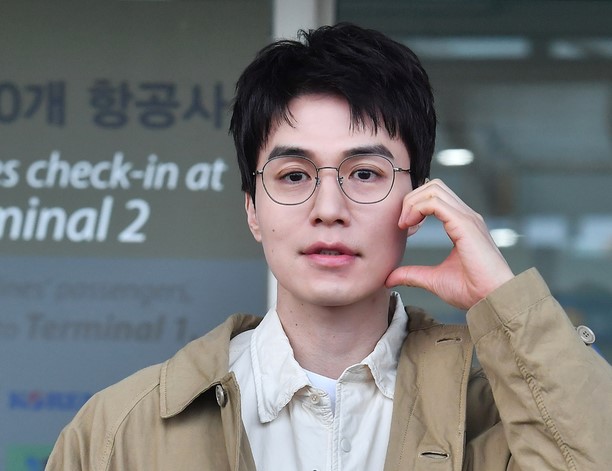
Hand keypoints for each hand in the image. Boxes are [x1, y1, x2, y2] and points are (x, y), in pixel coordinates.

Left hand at [385, 179, 513, 309]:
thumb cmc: (471, 290)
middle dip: (410, 199)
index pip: (435, 196)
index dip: (414, 205)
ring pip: (433, 189)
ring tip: (404, 223)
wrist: (492, 300)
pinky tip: (410, 225)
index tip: (403, 227)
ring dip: (412, 202)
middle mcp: (466, 216)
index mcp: (462, 224)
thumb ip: (412, 274)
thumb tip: (389, 278)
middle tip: (401, 223)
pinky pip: (435, 202)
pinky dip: (417, 208)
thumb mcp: (433, 279)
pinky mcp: (465, 224)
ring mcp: (467, 218)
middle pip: (433, 186)